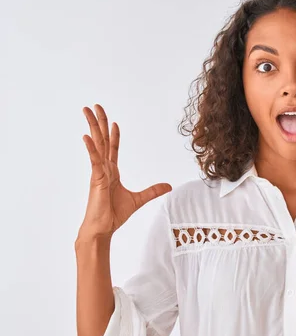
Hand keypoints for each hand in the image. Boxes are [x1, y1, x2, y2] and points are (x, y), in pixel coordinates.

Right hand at [77, 104, 171, 243]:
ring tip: (87, 111)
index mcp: (111, 172)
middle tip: (95, 106)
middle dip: (99, 123)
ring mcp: (99, 172)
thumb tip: (168, 186)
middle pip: (102, 140)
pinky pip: (94, 160)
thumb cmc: (113, 215)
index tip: (114, 123)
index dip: (114, 135)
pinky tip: (87, 136)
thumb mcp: (138, 200)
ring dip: (92, 127)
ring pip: (96, 144)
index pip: (112, 149)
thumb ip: (152, 191)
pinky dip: (91, 148)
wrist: (103, 229)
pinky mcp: (96, 179)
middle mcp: (104, 169)